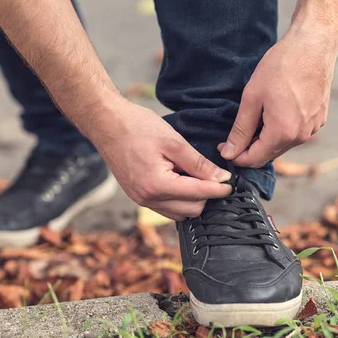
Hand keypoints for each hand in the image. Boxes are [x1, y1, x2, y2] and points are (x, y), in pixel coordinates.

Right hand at [91, 101, 232, 220]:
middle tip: (211, 174)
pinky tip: (179, 179)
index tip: (231, 183)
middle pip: (191, 209)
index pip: (198, 194)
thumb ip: (198, 163)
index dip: (219, 189)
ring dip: (192, 199)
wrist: (105, 123)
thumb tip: (221, 178)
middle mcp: (148, 198)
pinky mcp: (137, 196)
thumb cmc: (137, 127)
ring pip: (179, 213)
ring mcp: (140, 200)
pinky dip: (178, 199)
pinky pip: (165, 207)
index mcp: (157, 185)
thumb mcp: (173, 141)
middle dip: (206, 194)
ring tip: (194, 175)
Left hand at [218, 29, 336, 167]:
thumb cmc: (281, 67)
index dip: (235, 156)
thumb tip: (230, 152)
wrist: (313, 45)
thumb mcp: (252, 98)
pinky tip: (271, 114)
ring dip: (264, 141)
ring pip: (282, 146)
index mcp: (283, 132)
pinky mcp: (319, 119)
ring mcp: (313, 128)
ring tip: (252, 122)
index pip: (255, 159)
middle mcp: (301, 136)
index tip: (222, 146)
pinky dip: (280, 131)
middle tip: (231, 137)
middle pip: (269, 155)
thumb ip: (241, 129)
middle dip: (248, 150)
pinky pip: (294, 134)